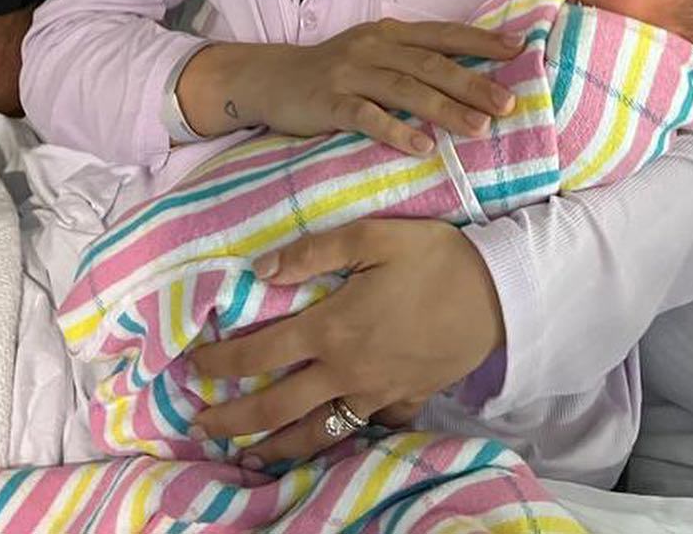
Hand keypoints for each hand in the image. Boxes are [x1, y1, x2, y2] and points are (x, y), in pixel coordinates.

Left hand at [190, 218, 503, 465]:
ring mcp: (376, 393)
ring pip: (316, 432)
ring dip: (276, 446)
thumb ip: (315, 251)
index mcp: (332, 328)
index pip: (260, 353)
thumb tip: (263, 269)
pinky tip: (326, 440)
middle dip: (232, 418)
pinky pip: (363, 430)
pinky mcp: (404, 401)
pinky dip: (339, 440)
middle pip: (277, 407)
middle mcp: (346, 371)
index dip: (220, 362)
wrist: (499, 295)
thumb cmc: (435, 258)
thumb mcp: (374, 237)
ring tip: (248, 454)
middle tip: (200, 425)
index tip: (192, 366)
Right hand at [236, 18, 523, 155]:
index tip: (519, 49)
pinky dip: (396, 131)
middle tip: (508, 104)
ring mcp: (351, 74)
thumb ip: (411, 61)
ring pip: (405, 89)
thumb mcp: (373, 55)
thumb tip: (467, 74)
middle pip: (431, 64)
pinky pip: (367, 116)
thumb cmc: (332, 72)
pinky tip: (422, 148)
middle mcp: (373, 47)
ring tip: (478, 128)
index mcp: (389, 33)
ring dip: (445, 108)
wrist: (271, 79)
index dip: (481, 40)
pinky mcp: (330, 102)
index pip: (443, 35)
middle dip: (473, 83)